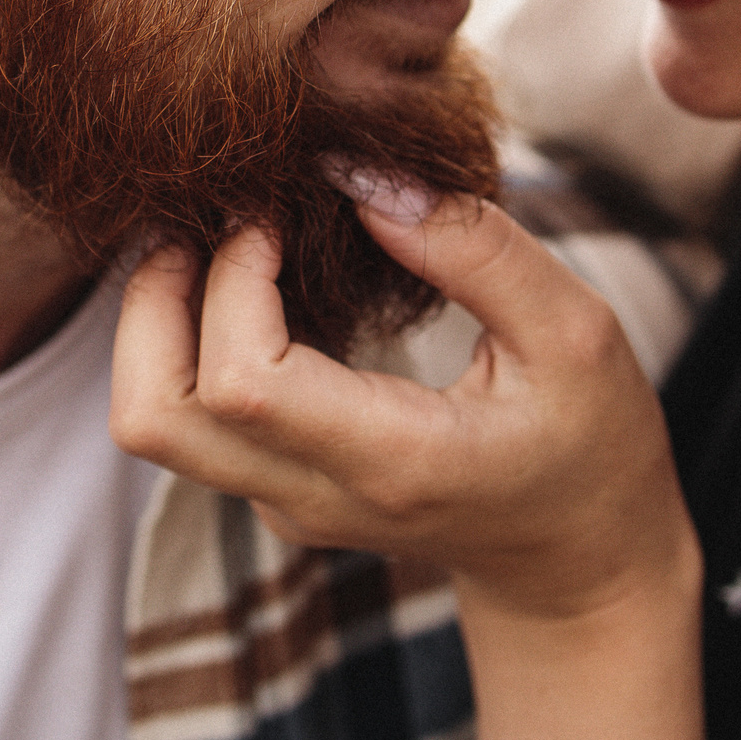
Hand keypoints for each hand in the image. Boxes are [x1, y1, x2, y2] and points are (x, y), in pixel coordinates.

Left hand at [110, 177, 694, 625]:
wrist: (575, 565)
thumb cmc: (590, 444)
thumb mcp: (577, 333)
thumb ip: (476, 251)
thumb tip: (360, 174)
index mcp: (388, 461)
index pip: (239, 381)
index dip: (230, 278)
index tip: (279, 211)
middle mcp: (310, 495)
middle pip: (149, 413)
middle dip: (153, 296)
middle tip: (221, 216)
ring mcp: (279, 501)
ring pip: (149, 417)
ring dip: (160, 315)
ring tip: (233, 238)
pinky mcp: (269, 487)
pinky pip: (187, 412)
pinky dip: (190, 337)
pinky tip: (261, 279)